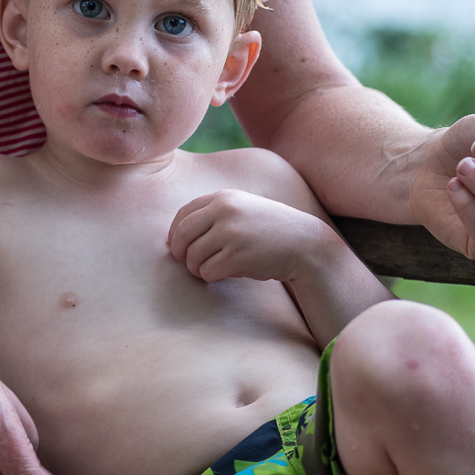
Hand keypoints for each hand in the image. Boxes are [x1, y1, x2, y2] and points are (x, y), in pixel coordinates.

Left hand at [168, 190, 328, 284]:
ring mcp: (230, 233)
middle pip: (181, 236)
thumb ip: (210, 218)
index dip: (176, 235)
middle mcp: (224, 211)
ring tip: (217, 267)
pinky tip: (229, 273)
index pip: (182, 215)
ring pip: (192, 258)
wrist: (304, 244)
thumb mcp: (241, 211)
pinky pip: (207, 272)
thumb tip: (170, 241)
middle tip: (192, 263)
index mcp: (223, 197)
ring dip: (199, 269)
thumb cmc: (268, 231)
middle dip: (181, 254)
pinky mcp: (237, 256)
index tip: (182, 248)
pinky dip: (212, 277)